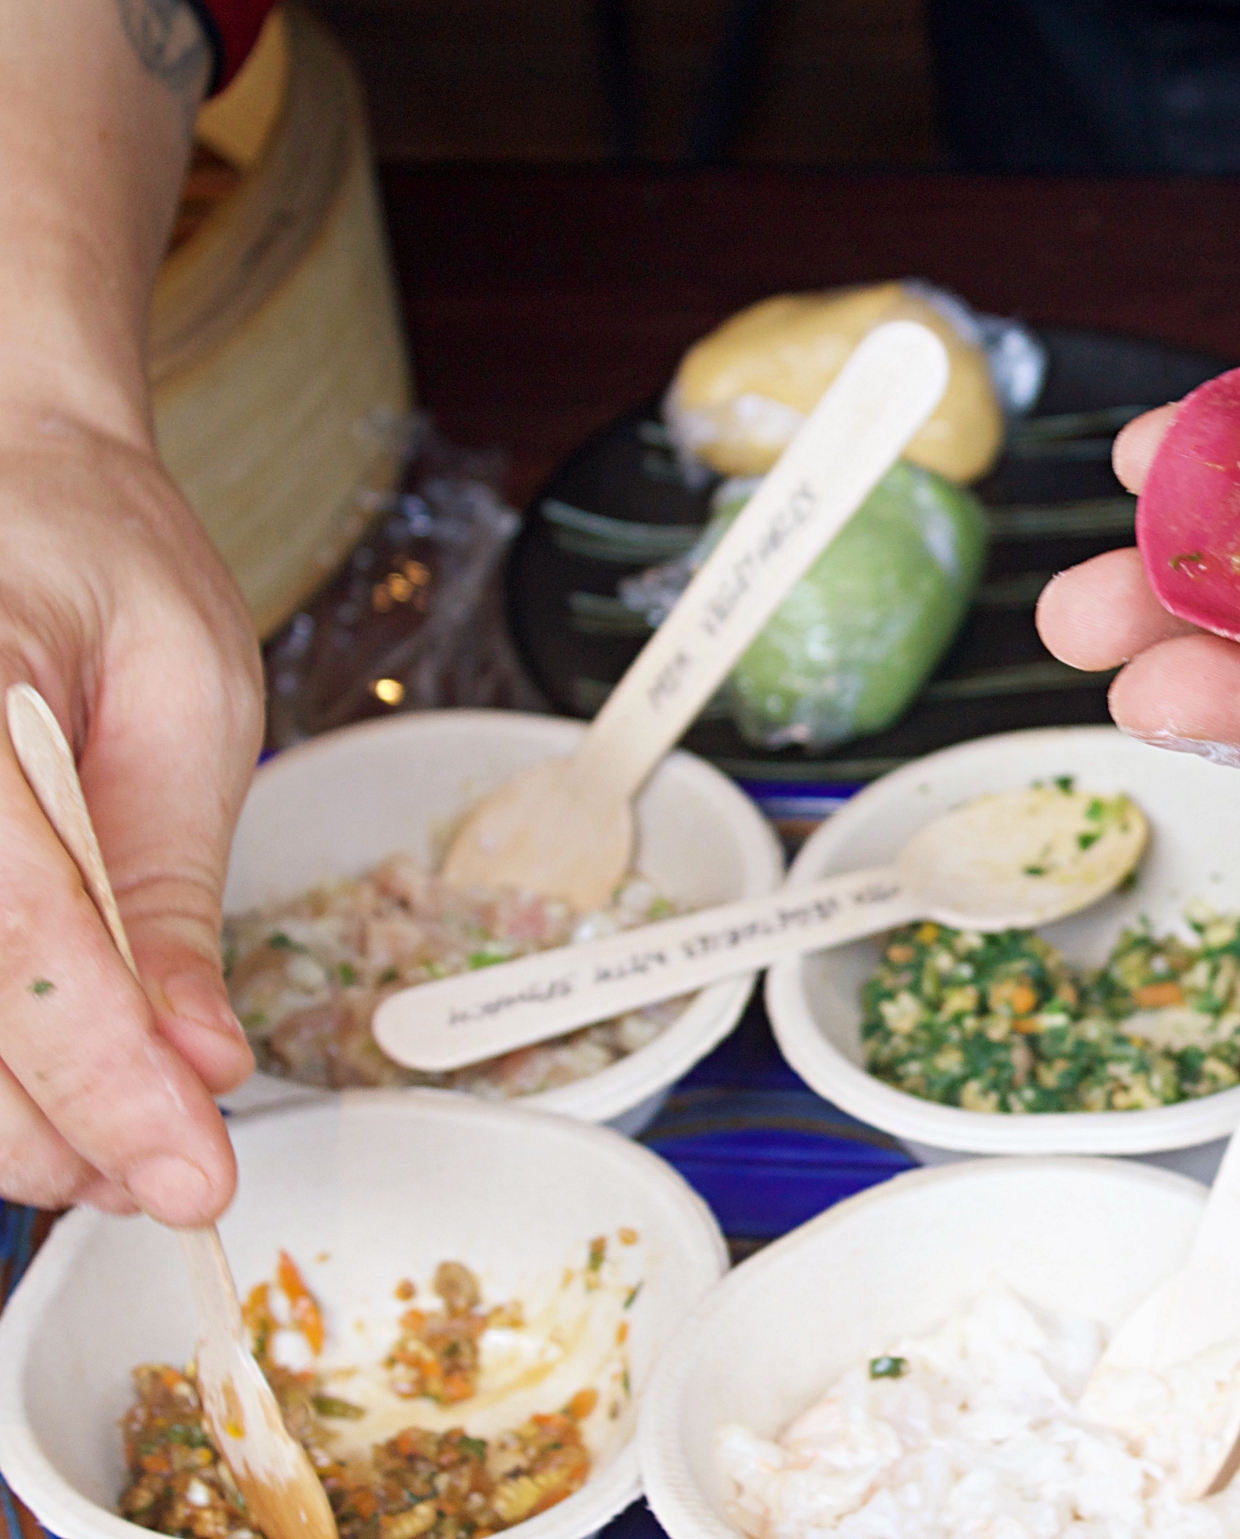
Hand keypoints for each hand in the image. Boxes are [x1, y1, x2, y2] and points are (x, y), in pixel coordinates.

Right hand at [0, 416, 261, 1222]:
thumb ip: (172, 885)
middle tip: (173, 1175)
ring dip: (5, 1118)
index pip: (14, 929)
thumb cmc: (101, 564)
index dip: (100, 1076)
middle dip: (54, 1126)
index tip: (189, 1173)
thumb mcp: (188, 700)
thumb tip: (201, 1060)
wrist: (5, 481)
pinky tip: (47, 1091)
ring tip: (121, 1146)